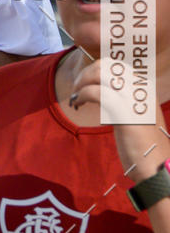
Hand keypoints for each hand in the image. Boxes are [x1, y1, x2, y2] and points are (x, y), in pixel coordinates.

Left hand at [70, 59, 169, 181]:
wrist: (157, 167)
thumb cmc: (144, 145)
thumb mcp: (136, 115)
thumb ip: (123, 101)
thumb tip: (100, 91)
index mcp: (144, 87)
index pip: (114, 65)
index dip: (94, 71)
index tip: (84, 85)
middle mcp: (140, 87)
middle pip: (105, 65)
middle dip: (85, 74)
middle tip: (76, 91)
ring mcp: (133, 98)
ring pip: (99, 74)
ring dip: (81, 83)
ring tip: (75, 98)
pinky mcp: (124, 111)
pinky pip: (96, 92)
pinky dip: (82, 95)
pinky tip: (78, 104)